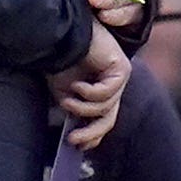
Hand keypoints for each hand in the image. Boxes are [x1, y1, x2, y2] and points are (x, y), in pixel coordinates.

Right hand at [52, 26, 127, 149]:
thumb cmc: (59, 60)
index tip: (75, 146)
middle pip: (109, 119)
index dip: (92, 136)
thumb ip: (74, 113)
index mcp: (101, 89)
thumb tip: (78, 140)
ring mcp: (119, 76)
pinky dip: (88, 93)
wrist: (59, 34)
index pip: (103, 119)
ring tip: (67, 100)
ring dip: (82, 108)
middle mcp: (114, 84)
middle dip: (90, 133)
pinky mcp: (121, 69)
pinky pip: (106, 94)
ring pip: (106, 108)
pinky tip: (77, 85)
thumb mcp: (65, 94)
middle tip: (72, 140)